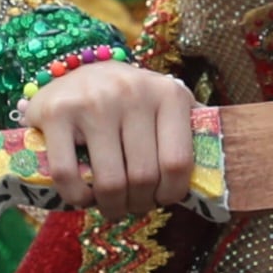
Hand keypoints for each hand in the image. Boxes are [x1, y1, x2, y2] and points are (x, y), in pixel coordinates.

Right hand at [14, 60, 204, 210]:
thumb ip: (190, 131)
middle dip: (139, 203)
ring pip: (110, 182)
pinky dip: (77, 198)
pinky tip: (83, 196)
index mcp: (168, 94)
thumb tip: (216, 175)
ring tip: (110, 204)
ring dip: (111, 206)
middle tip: (132, 204)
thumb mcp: (166, 103)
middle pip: (143, 177)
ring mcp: (92, 102)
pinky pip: (68, 174)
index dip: (170, 194)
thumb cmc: (129, 98)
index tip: (160, 199)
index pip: (178, 163)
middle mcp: (133, 93)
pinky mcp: (56, 113)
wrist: (77, 66)